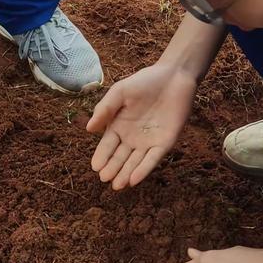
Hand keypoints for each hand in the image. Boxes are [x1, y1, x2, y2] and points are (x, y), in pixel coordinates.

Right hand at [87, 64, 197, 189]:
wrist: (173, 77)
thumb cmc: (145, 82)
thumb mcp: (120, 92)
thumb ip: (105, 109)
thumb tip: (89, 129)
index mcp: (119, 125)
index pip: (108, 145)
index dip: (102, 156)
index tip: (95, 167)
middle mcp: (133, 137)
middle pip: (120, 157)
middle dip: (112, 168)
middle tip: (104, 179)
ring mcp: (149, 142)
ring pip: (135, 162)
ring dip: (126, 173)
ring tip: (117, 185)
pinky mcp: (165, 143)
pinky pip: (152, 159)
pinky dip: (143, 169)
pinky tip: (134, 179)